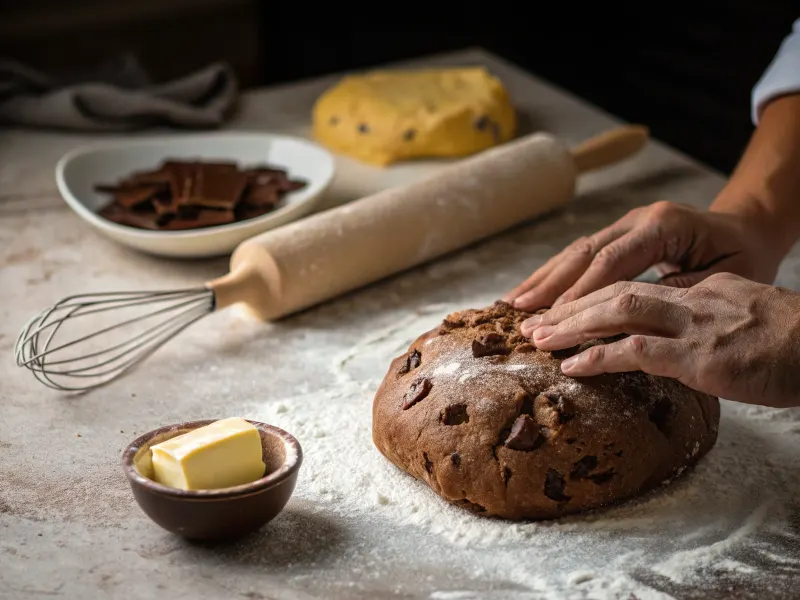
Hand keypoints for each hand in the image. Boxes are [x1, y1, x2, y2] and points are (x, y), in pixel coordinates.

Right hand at [504, 201, 782, 310]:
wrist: (747, 226)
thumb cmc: (743, 254)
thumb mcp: (722, 277)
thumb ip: (673, 294)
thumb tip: (629, 319)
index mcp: (663, 226)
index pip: (611, 262)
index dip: (580, 292)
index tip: (555, 319)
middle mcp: (637, 220)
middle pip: (584, 253)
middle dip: (550, 285)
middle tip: (521, 313)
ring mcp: (625, 224)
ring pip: (576, 251)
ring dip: (544, 278)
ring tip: (513, 302)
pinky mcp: (618, 235)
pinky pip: (581, 254)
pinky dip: (555, 274)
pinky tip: (534, 291)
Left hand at [519, 273, 799, 407]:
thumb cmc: (797, 344)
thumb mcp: (746, 320)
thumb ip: (705, 322)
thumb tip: (671, 341)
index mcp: (703, 289)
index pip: (637, 287)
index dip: (594, 297)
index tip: (564, 311)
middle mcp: (693, 299)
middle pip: (617, 290)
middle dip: (571, 304)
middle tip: (534, 320)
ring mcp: (695, 324)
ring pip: (619, 310)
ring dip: (574, 324)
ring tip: (540, 338)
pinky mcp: (700, 355)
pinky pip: (637, 350)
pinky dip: (599, 357)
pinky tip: (572, 366)